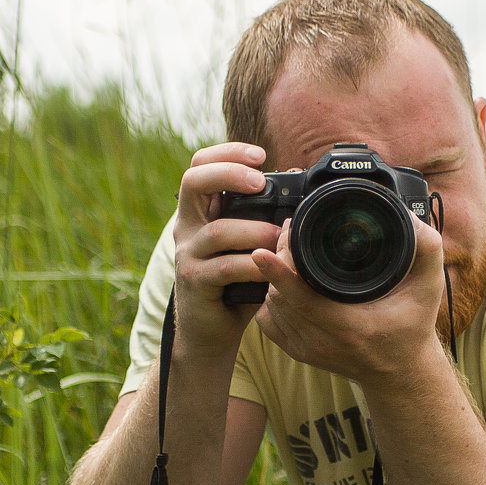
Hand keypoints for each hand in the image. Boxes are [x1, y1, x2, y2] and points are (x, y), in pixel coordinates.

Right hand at [172, 142, 281, 356]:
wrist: (211, 332)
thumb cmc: (235, 284)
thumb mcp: (246, 245)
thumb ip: (261, 219)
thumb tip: (298, 195)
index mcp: (199, 212)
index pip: (199, 166)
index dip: (226, 153)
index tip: (260, 155)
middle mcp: (186, 227)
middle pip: (193, 182)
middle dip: (229, 173)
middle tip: (260, 182)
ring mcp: (187, 254)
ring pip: (218, 230)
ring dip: (255, 230)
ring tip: (279, 237)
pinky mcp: (194, 282)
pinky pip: (225, 268)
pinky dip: (252, 266)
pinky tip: (269, 268)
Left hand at [251, 213, 446, 382]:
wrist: (401, 372)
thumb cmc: (414, 326)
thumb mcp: (429, 286)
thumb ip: (425, 249)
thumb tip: (405, 216)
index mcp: (350, 327)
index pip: (302, 298)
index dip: (279, 273)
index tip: (262, 252)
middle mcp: (323, 342)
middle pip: (281, 296)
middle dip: (279, 260)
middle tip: (292, 229)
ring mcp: (307, 349)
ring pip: (271, 306)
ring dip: (273, 277)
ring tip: (289, 249)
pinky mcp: (298, 352)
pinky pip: (268, 321)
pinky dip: (271, 298)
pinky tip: (283, 282)